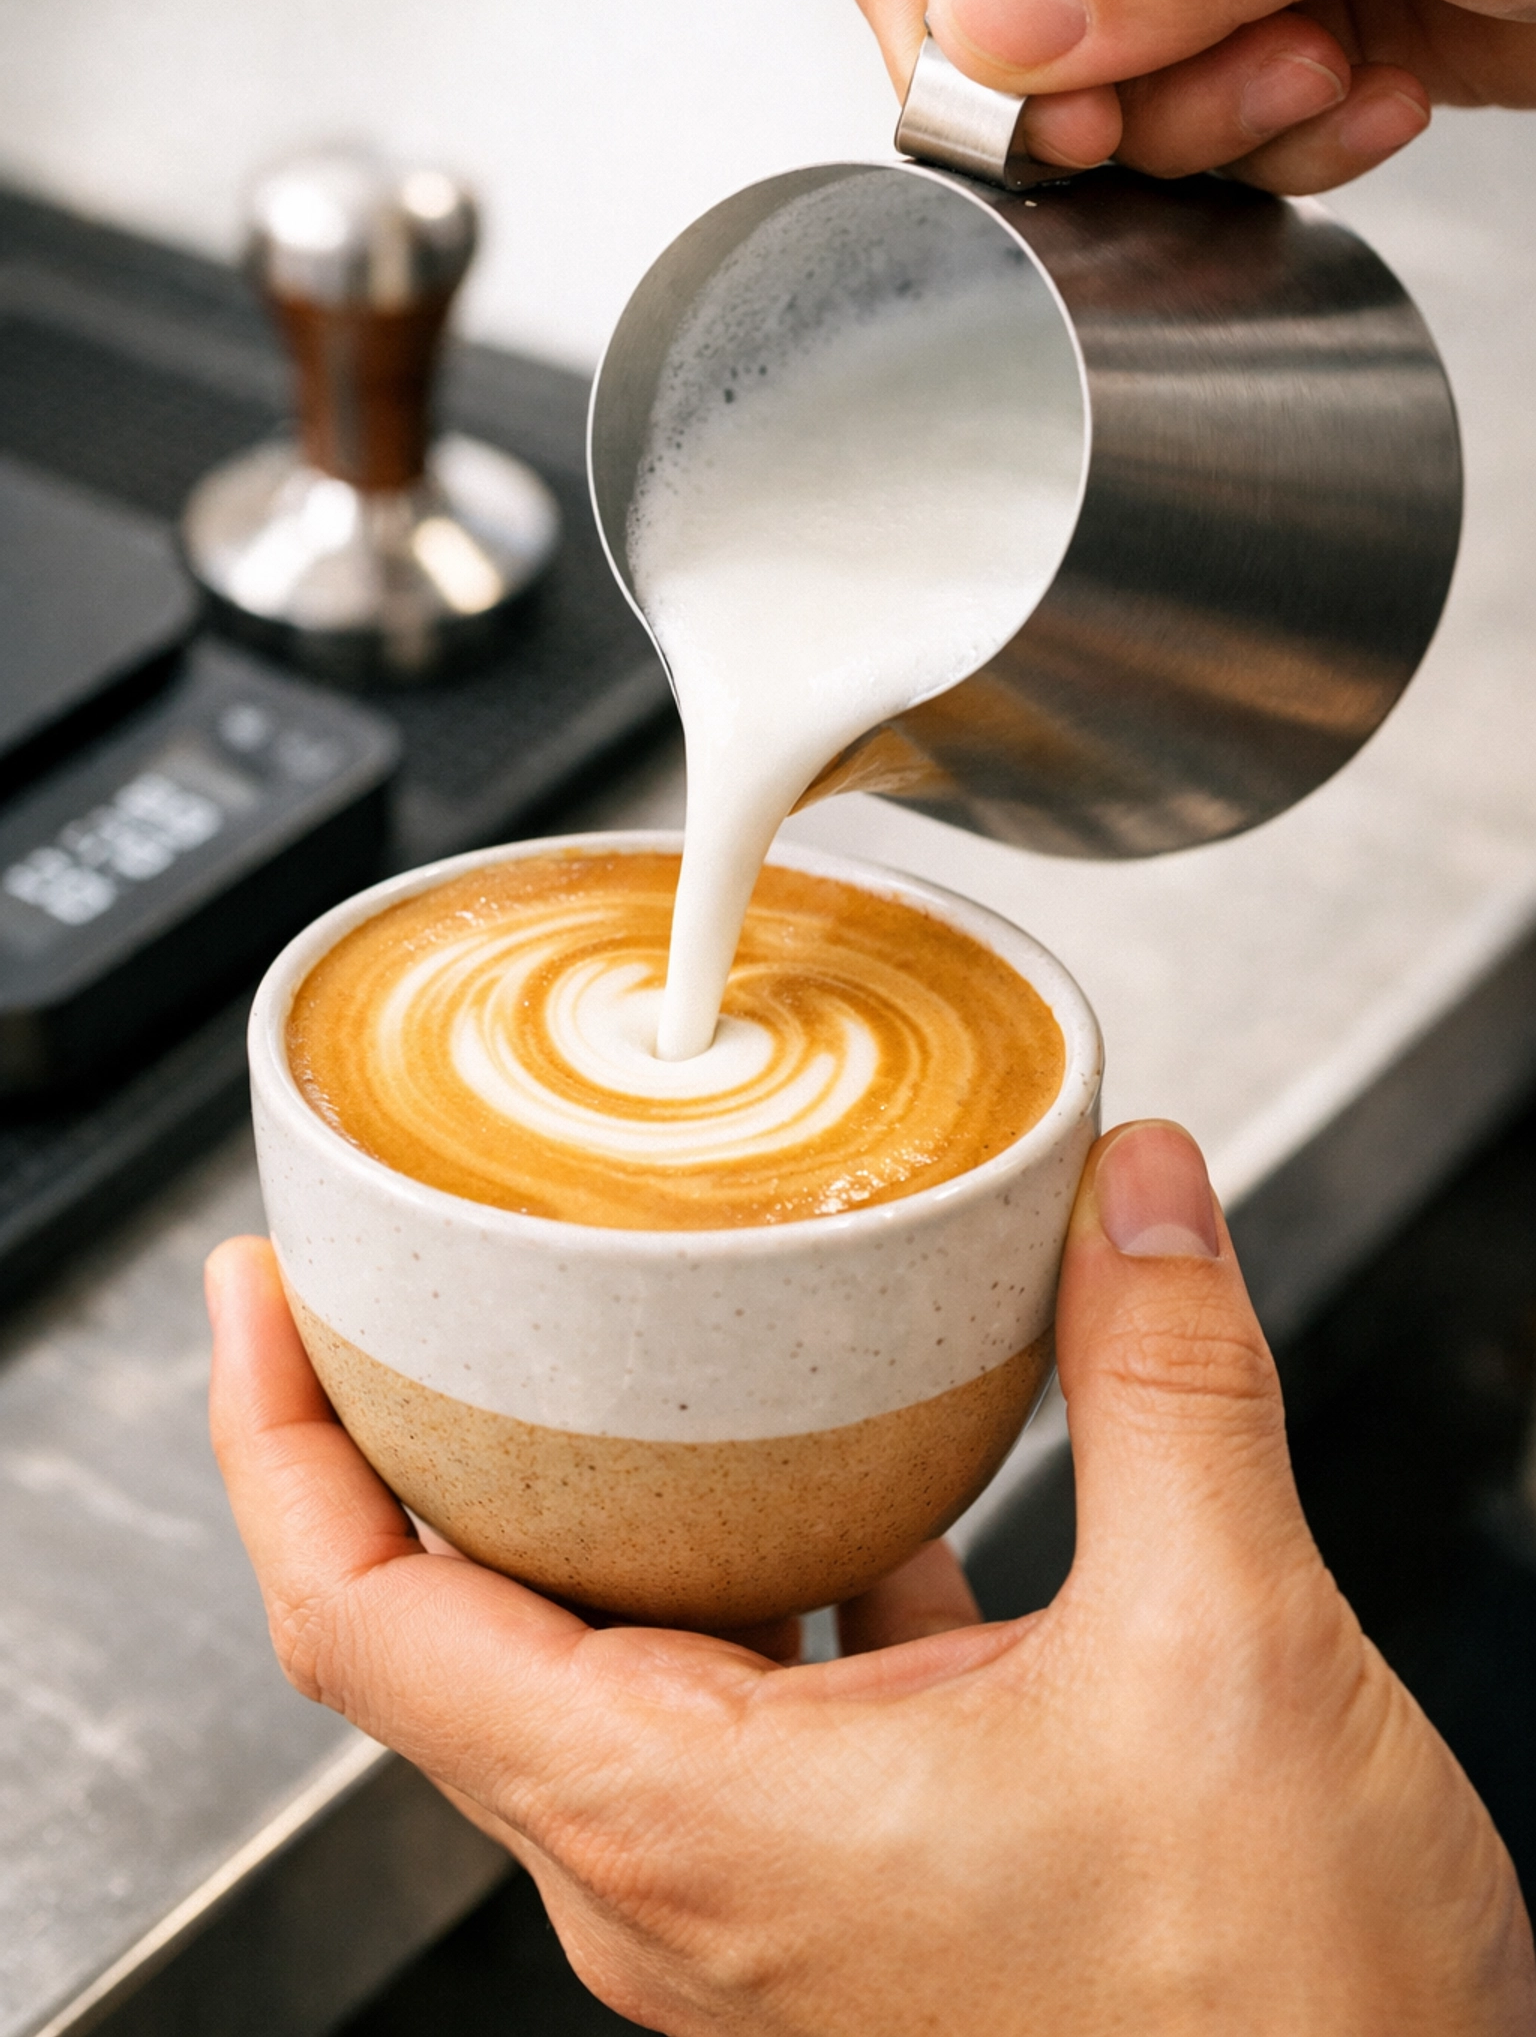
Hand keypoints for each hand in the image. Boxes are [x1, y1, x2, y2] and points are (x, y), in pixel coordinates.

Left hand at [207, 1122, 1533, 2034]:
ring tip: (612, 1335)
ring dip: (591, 1489)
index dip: (279, 1438)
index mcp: (684, 1820)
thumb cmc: (1272, 2028)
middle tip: (426, 1264)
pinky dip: (745, 1559)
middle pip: (449, 1618)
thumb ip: (1167, 1390)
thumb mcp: (1228, 1653)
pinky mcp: (842, 1887)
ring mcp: (752, 1891)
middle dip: (417, 1427)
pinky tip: (838, 1468)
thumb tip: (1139, 1196)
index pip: (363, 1615)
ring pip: (595, 1650)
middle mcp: (677, 1872)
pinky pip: (728, 1689)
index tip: (263, 1293)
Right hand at [843, 0, 1535, 191]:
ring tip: (1345, 68)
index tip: (1043, 126)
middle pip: (1017, 25)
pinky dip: (1299, 145)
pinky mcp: (1307, 11)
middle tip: (1252, 76)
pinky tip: (1388, 88)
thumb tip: (992, 22)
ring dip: (1228, 131)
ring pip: (1123, 102)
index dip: (959, 39)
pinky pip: (1230, 130)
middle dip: (1125, 98)